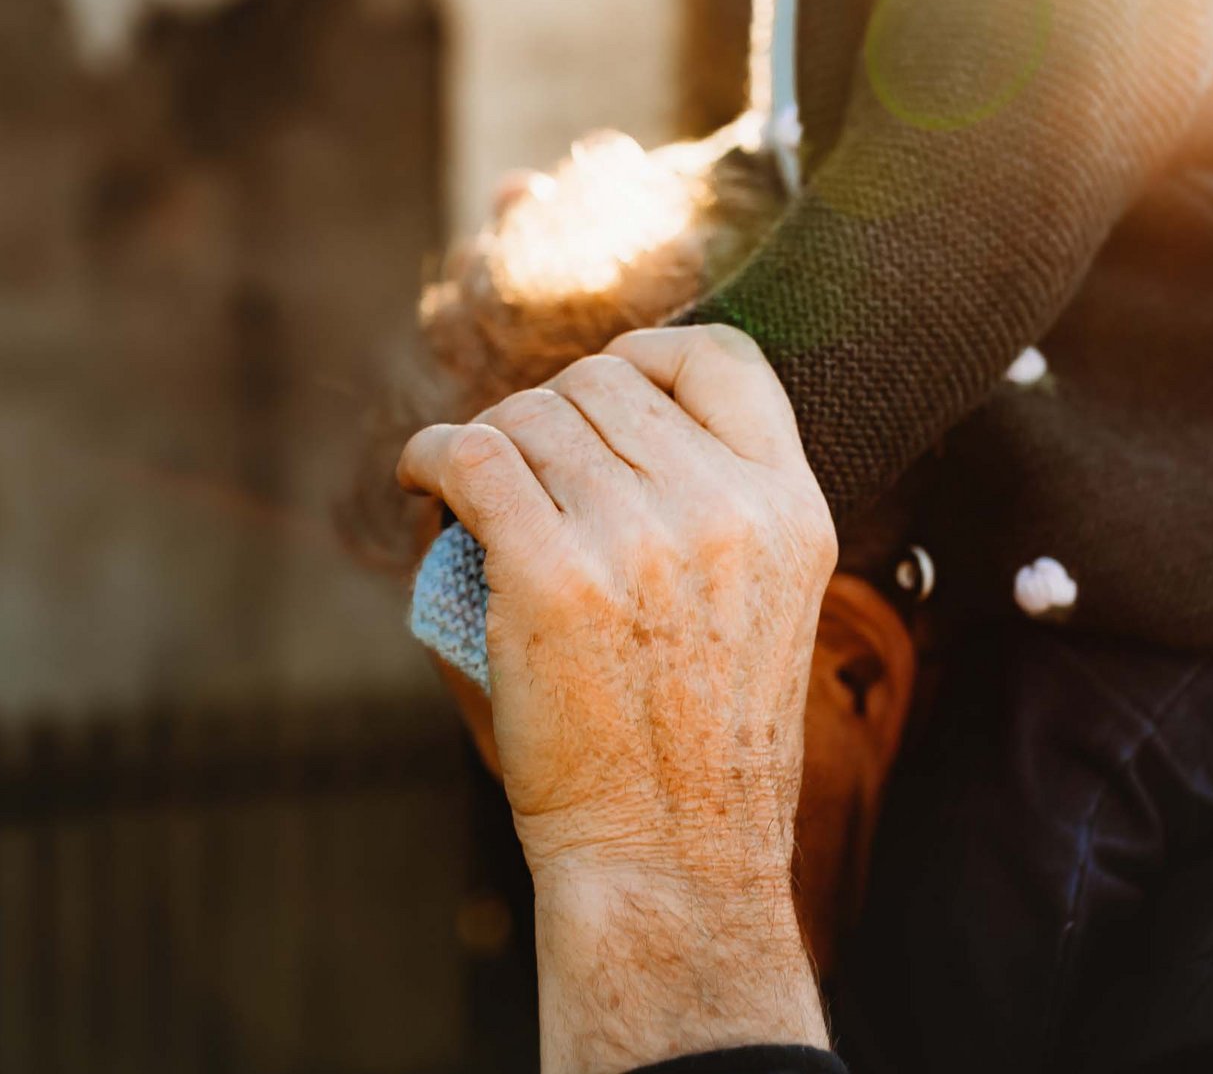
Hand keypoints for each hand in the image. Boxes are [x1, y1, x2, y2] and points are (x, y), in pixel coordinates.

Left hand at [398, 325, 835, 1071]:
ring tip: (468, 484)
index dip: (648, 356)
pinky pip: (468, 457)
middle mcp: (723, 508)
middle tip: (519, 469)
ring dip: (488, 442)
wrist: (673, 856)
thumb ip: (714, 515)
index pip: (724, 358)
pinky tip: (424, 480)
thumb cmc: (699, 747)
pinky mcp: (550, 575)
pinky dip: (431, 457)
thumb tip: (609, 429)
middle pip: (603, 383)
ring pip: (529, 418)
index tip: (601, 394)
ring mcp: (637, 537)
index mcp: (788, 510)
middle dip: (549, 412)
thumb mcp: (758, 609)